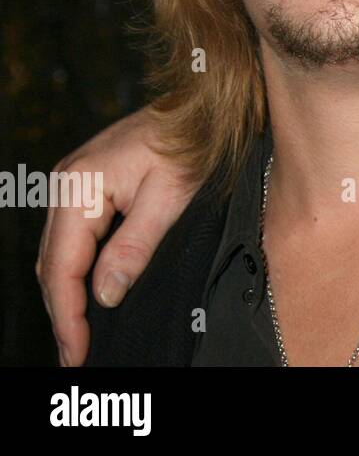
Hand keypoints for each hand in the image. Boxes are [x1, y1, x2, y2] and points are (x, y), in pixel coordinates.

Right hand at [35, 105, 197, 365]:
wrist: (203, 105)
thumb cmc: (193, 144)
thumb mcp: (171, 198)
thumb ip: (134, 247)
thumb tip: (104, 296)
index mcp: (79, 187)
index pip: (62, 266)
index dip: (68, 314)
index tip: (77, 350)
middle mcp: (67, 184)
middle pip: (53, 263)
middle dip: (63, 311)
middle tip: (76, 354)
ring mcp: (75, 183)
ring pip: (60, 252)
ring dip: (68, 292)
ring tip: (81, 334)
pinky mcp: (90, 184)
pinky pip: (74, 236)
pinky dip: (78, 268)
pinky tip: (92, 291)